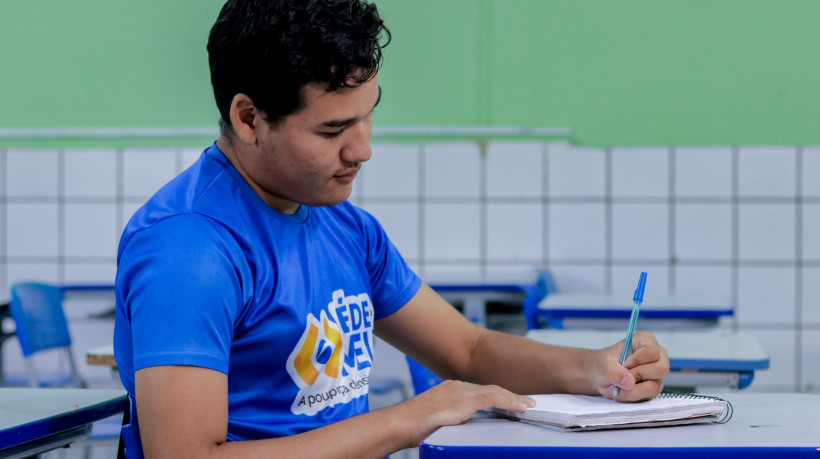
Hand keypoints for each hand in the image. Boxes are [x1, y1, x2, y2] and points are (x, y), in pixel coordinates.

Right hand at [389, 380, 534, 447]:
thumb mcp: (435, 419)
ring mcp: (460, 392)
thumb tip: (459, 425)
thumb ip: (451, 418)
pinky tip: (519, 407)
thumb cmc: (411, 426)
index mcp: (450, 389)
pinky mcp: (462, 401)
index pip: (480, 390)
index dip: (498, 395)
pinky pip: (492, 399)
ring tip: (528, 404)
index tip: (511, 400)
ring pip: (494, 392)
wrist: (400, 423)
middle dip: (510, 395)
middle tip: (526, 401)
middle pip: (490, 388)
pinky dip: (508, 402)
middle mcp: (456, 386)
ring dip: (513, 398)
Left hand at [590, 331, 668, 401]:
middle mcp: (657, 356)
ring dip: (631, 390)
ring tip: (617, 387)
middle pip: (661, 369)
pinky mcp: (655, 388)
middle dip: (637, 376)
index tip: (623, 364)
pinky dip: (632, 396)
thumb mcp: (603, 364)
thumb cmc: (603, 364)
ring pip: (653, 386)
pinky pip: (648, 396)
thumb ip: (613, 371)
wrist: (600, 377)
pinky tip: (622, 391)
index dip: (636, 361)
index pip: (652, 352)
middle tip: (621, 378)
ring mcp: (658, 373)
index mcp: (646, 340)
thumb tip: (630, 383)